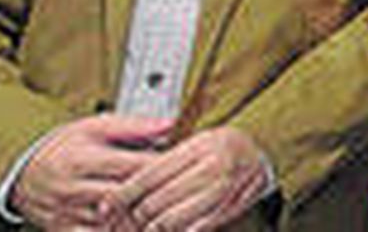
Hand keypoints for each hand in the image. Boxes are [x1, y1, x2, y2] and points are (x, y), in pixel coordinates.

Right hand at [10, 114, 170, 229]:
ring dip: (142, 221)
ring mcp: (69, 215)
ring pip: (115, 224)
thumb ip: (133, 127)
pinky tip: (140, 227)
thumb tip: (170, 125)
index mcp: (83, 161)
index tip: (184, 167)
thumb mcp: (93, 127)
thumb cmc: (63, 148)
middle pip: (126, 199)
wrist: (22, 173)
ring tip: (166, 212)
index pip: (132, 168)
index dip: (162, 169)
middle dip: (156, 197)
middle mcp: (75, 191)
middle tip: (182, 194)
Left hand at [103, 126, 268, 230]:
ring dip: (148, 230)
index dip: (121, 195)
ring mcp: (220, 192)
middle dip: (130, 218)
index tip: (105, 207)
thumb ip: (163, 160)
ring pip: (168, 222)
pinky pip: (190, 231)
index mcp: (198, 147)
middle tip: (116, 224)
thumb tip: (122, 187)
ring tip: (137, 229)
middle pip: (154, 203)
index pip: (148, 175)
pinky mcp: (227, 212)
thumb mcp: (194, 143)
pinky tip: (162, 230)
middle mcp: (210, 169)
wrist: (262, 155)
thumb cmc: (223, 147)